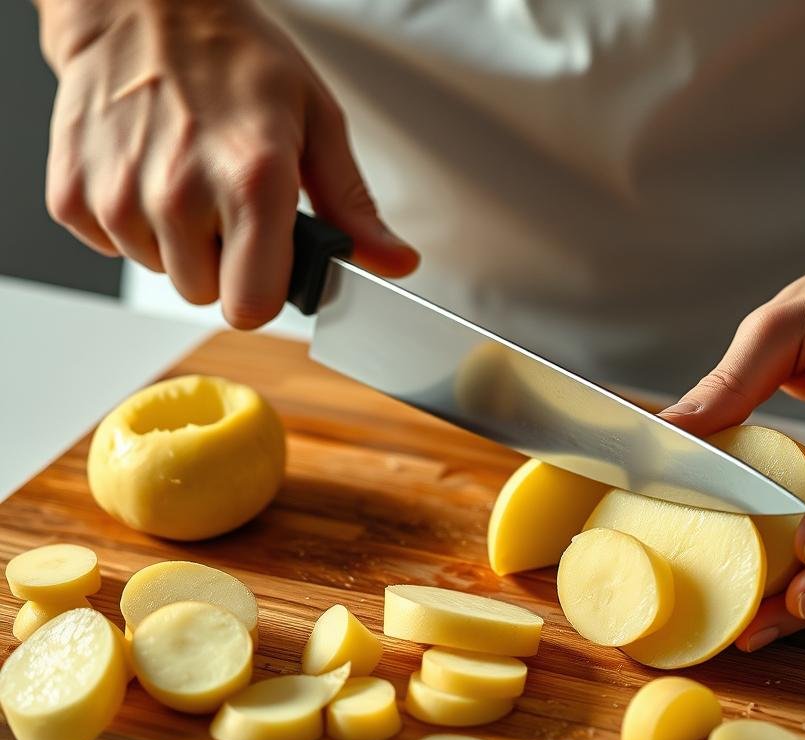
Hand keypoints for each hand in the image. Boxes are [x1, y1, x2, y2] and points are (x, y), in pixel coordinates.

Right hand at [38, 0, 417, 327]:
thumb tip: (394, 263)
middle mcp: (180, 192)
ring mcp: (120, 194)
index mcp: (251, 180)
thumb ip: (354, 206)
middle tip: (225, 200)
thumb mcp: (316, 122)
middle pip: (205, 294)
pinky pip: (110, 246)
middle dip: (221, 262)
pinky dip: (129, 221)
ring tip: (184, 176)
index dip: (265, 292)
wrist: (140, 1)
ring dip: (175, 239)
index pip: (252, 306)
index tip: (267, 264)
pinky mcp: (73, 193)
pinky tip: (145, 173)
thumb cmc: (233, 57)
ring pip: (159, 270)